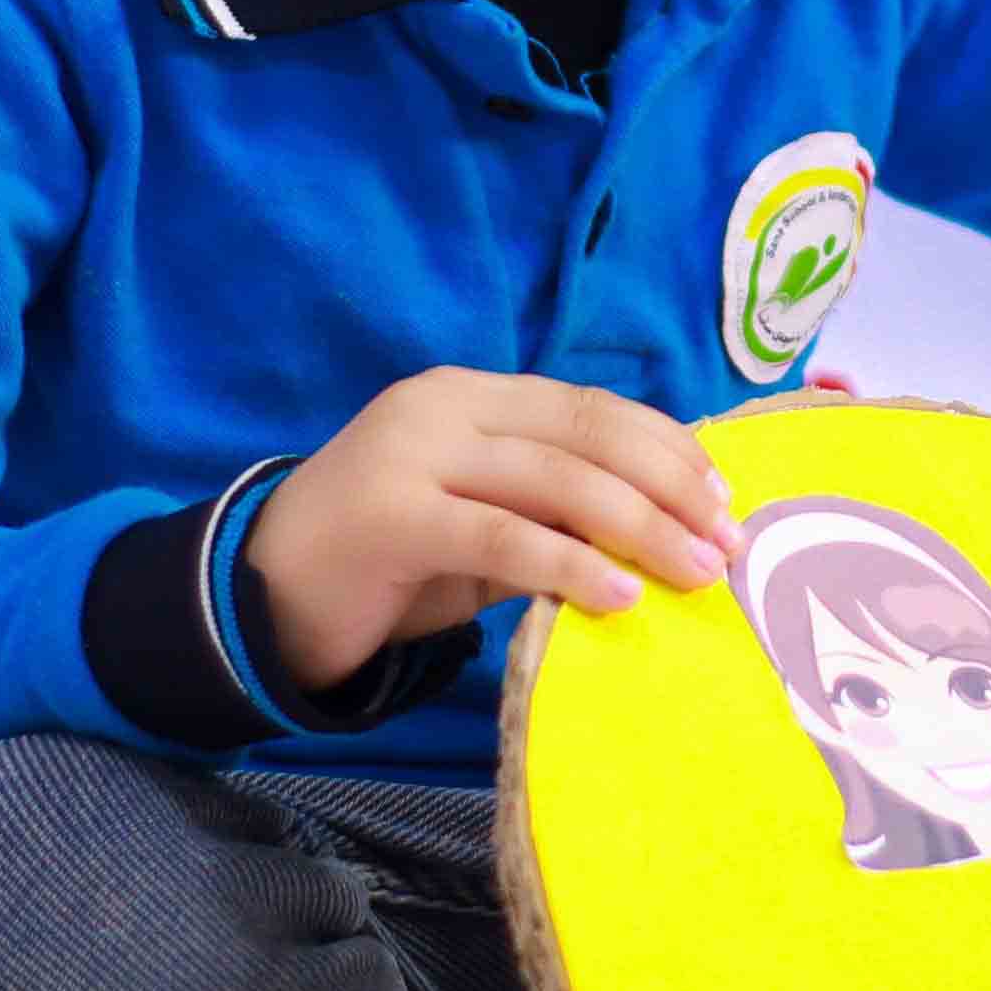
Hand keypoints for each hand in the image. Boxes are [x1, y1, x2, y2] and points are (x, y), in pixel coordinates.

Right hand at [245, 369, 740, 697]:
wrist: (261, 596)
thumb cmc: (385, 564)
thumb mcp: (481, 526)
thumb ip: (553, 511)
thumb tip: (664, 529)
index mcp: (471, 394)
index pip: (591, 408)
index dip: (667, 448)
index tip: (725, 498)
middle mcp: (444, 407)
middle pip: (587, 434)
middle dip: (671, 487)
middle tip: (730, 543)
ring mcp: (414, 455)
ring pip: (557, 481)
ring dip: (642, 528)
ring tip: (697, 574)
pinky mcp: (394, 515)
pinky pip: (505, 538)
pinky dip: (573, 566)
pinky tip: (621, 596)